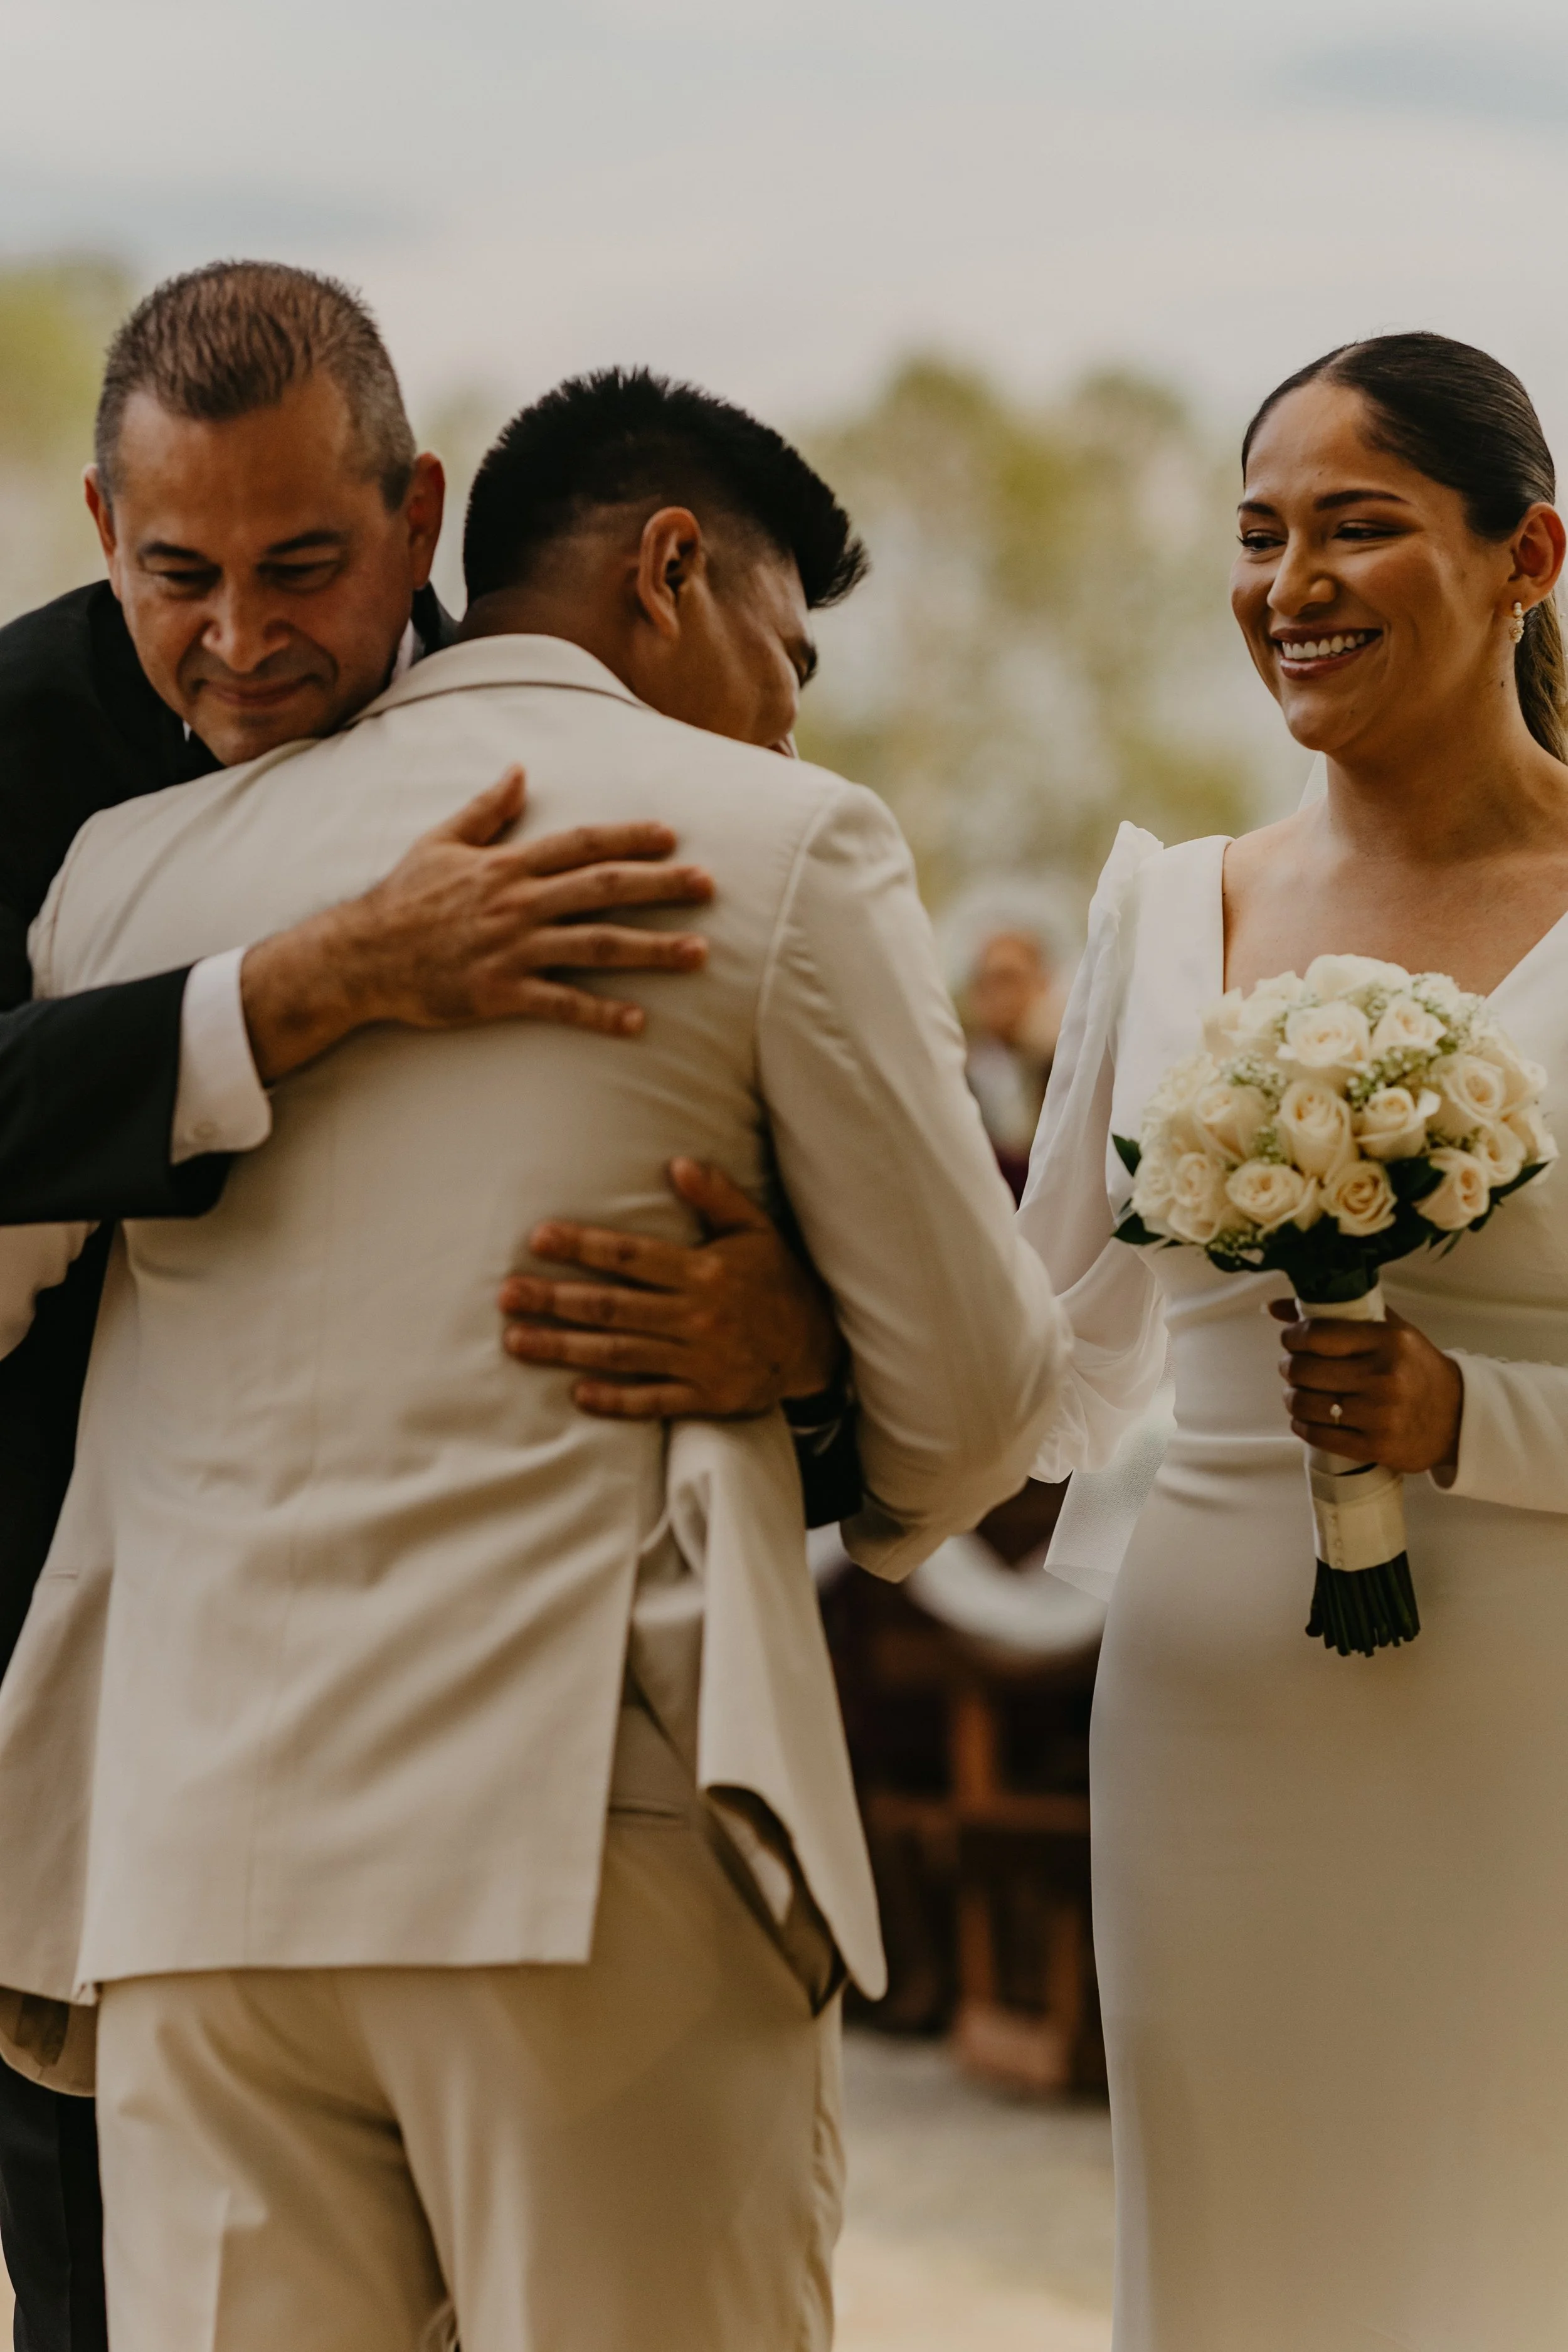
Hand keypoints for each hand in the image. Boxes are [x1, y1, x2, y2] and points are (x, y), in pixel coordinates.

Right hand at [240, 766, 712, 1080]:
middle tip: (709, 885)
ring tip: (697, 953)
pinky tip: (637, 1021)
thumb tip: (519, 771)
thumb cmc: (403, 899)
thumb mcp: (440, 841)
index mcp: (507, 864)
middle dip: (660, 886)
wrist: (361, 956)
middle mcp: (517, 902)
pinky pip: (560, 1004)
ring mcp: (511, 948)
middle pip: (603, 890)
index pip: (581, 844)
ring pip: (595, 946)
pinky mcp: (500, 992)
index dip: (628, 838)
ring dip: (651, 950)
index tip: (671, 837)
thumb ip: (486, 809)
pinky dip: (599, 1014)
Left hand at [498, 1160, 842, 1419]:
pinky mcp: (705, 1397)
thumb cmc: (778, 1280)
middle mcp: (696, 1316)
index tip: (539, 1239)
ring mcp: (699, 1360)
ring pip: (620, 1353)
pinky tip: (577, 1394)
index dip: (583, 1246)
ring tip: (517, 1341)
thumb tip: (678, 1163)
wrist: (818, 1345)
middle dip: (554, 1299)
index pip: (631, 1256)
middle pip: (612, 1307)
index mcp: (703, 1271)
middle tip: (507, 1296)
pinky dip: (616, 1401)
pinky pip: (653, 1401)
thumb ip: (717, 1196)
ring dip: (565, 1348)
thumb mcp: (757, 1228)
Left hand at [1270, 1299, 1463, 1473]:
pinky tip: (1306, 1419)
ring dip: (1292, 1398)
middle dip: (1289, 1367)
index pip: (1316, 1334)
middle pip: (1304, 1369)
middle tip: (1293, 1367)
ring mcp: (1380, 1415)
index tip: (1291, 1340)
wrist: (1457, 1418)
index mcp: (1388, 1340)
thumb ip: (1338, 1312)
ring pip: (1306, 1404)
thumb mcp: (1388, 1330)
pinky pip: (1318, 1436)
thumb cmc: (1416, 1368)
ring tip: (1298, 1393)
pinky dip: (1303, 1426)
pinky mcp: (1376, 1446)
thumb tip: (1274, 1306)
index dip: (1292, 1337)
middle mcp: (1384, 1376)